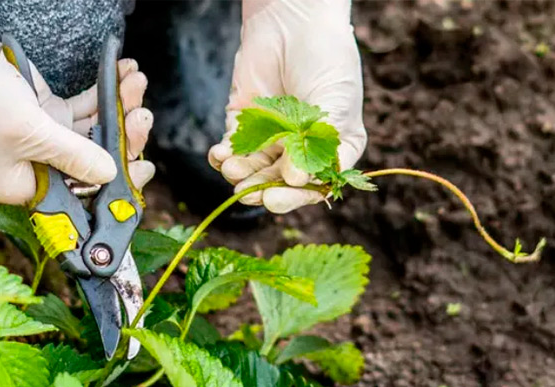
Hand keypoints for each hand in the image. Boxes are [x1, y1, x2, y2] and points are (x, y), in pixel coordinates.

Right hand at [0, 0, 153, 204]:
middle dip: (123, 141)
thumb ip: (75, 156)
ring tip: (135, 84)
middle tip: (141, 118)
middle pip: (95, 166)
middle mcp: (37, 170)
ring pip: (95, 135)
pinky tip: (123, 75)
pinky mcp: (49, 115)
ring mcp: (46, 141)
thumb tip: (112, 174)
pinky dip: (105, 95)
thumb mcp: (30, 132)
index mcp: (25, 189)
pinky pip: (86, 110)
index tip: (141, 170)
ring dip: (119, 109)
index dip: (114, 189)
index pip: (79, 201)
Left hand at [208, 0, 365, 213]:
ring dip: (242, 176)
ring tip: (232, 169)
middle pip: (281, 183)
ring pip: (254, 170)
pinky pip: (232, 150)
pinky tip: (219, 156)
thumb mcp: (335, 102)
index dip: (296, 196)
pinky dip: (223, 157)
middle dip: (264, 190)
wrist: (292, 20)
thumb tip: (296, 180)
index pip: (315, 185)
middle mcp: (301, 149)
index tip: (276, 197)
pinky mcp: (243, 125)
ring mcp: (272, 138)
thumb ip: (318, 143)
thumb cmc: (325, 58)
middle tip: (249, 193)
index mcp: (331, 149)